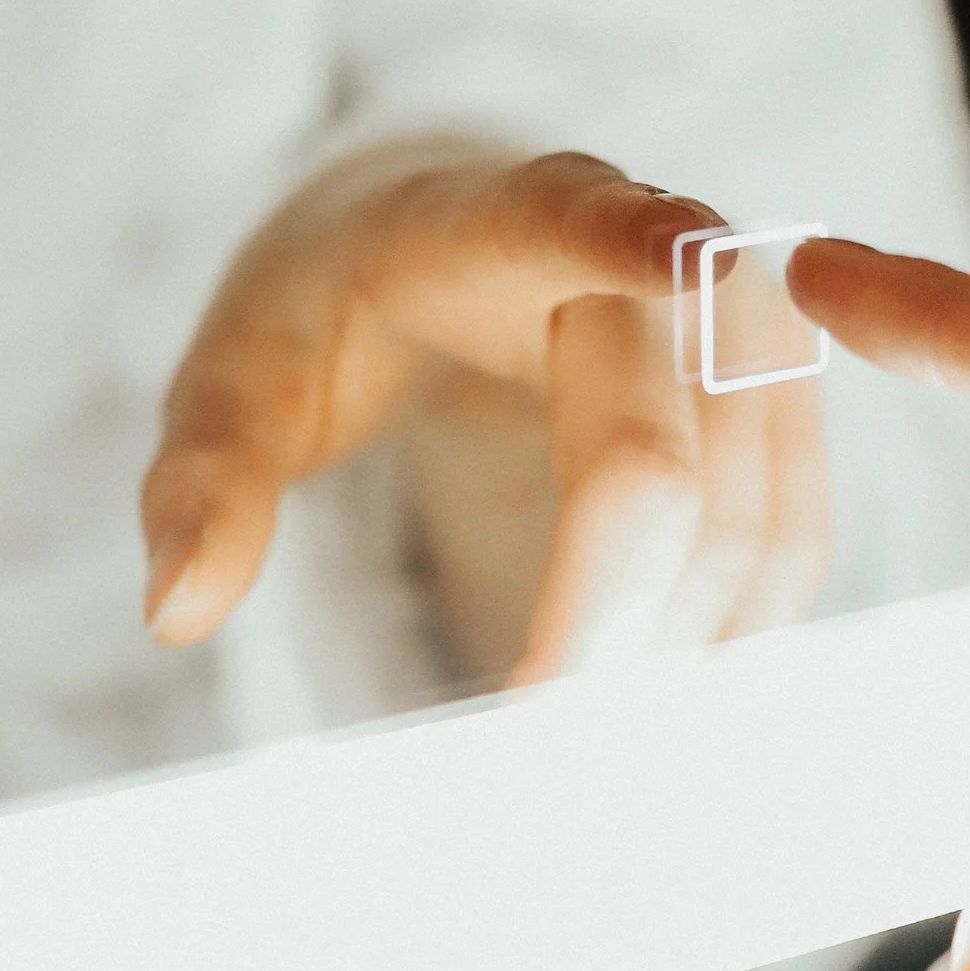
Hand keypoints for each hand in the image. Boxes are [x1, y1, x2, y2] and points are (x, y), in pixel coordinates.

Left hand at [143, 151, 829, 681]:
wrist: (447, 245)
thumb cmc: (337, 308)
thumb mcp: (238, 373)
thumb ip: (204, 479)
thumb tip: (177, 610)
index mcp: (490, 224)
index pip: (568, 222)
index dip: (636, 241)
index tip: (690, 253)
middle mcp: (640, 256)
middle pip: (656, 465)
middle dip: (600, 626)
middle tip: (519, 746)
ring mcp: (728, 325)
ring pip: (751, 519)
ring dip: (679, 654)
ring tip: (578, 748)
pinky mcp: (775, 397)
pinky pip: (792, 534)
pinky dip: (737, 635)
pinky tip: (666, 706)